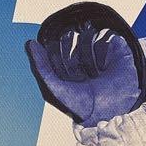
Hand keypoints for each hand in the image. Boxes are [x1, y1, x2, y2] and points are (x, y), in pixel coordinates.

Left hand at [25, 2, 145, 125]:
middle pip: (70, 38)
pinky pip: (105, 38)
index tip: (52, 51)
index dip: (53, 48)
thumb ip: (41, 67)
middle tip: (71, 57)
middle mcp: (83, 61)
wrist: (111, 110)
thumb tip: (30, 44)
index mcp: (67, 70)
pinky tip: (104, 67)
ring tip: (93, 70)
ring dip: (87, 51)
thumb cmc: (82, 105)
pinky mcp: (116, 49)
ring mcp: (100, 54)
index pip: (55, 48)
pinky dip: (102, 52)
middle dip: (68, 44)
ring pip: (87, 36)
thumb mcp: (54, 88)